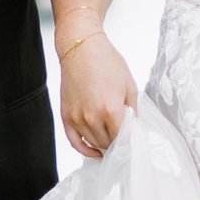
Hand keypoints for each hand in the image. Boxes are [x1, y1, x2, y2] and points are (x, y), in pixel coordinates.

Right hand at [58, 31, 137, 158]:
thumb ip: (133, 110)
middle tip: (122, 137)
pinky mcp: (66, 116)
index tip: (132, 142)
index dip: (129, 142)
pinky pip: (74, 142)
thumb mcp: (129, 85)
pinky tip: (94, 151)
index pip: (122, 139)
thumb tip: (133, 127)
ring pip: (93, 143)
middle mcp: (92, 117)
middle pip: (108, 143)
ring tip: (111, 138)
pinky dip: (85, 150)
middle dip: (117, 142)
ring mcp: (77, 118)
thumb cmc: (106, 62)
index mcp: (111, 110)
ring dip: (103, 144)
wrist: (81, 49)